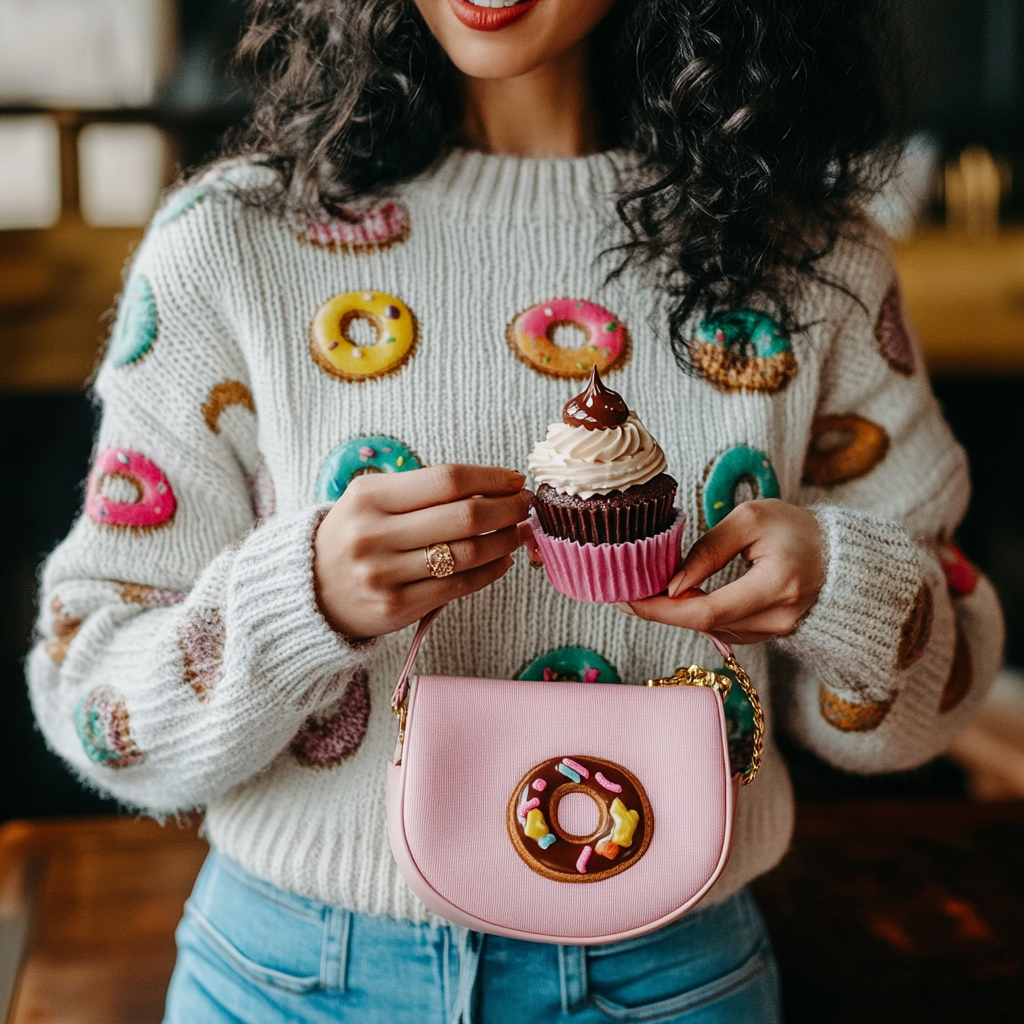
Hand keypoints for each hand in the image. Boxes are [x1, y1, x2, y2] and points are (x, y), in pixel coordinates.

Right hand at [313, 464, 532, 639]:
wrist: (310, 589)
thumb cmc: (355, 535)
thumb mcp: (372, 500)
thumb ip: (423, 491)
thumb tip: (492, 486)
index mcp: (370, 496)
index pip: (446, 480)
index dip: (490, 478)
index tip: (514, 479)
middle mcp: (374, 533)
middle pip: (463, 516)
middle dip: (506, 508)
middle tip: (525, 504)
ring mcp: (384, 574)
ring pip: (466, 553)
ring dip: (504, 540)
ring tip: (517, 531)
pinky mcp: (396, 607)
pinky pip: (458, 586)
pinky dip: (489, 571)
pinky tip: (501, 560)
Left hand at [617, 499, 824, 644]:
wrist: (840, 553)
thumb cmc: (796, 528)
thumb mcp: (750, 520)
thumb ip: (708, 550)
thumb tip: (672, 583)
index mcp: (777, 585)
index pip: (708, 610)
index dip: (663, 609)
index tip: (628, 598)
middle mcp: (779, 617)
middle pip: (705, 624)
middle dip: (661, 611)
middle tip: (623, 594)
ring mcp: (777, 631)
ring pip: (712, 629)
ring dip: (677, 613)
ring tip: (646, 590)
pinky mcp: (770, 633)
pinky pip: (724, 628)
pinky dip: (698, 614)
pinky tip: (679, 598)